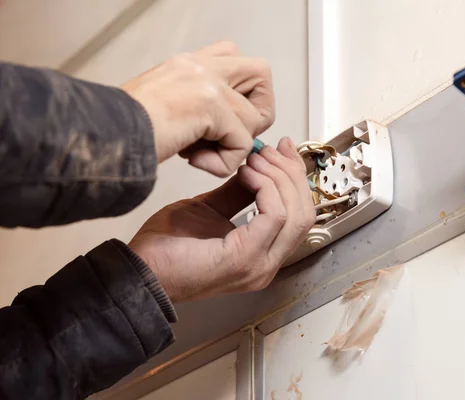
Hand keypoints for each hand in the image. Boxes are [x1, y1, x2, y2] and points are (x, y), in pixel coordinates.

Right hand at [121, 41, 274, 176]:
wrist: (102, 134)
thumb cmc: (123, 128)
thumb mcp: (163, 104)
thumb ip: (196, 106)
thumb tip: (226, 129)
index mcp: (189, 63)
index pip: (235, 56)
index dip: (243, 91)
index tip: (226, 119)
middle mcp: (201, 65)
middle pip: (261, 72)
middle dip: (258, 111)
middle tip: (232, 134)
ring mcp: (208, 83)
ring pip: (254, 118)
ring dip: (233, 146)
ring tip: (200, 154)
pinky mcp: (211, 107)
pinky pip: (242, 144)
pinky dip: (223, 163)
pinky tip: (195, 162)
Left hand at [129, 138, 314, 301]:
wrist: (142, 271)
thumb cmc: (168, 247)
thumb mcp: (210, 208)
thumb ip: (238, 193)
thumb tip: (256, 166)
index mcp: (262, 255)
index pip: (300, 215)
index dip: (295, 178)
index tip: (281, 150)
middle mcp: (267, 264)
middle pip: (305, 214)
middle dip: (291, 175)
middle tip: (270, 151)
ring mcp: (260, 265)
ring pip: (295, 214)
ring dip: (278, 178)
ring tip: (255, 160)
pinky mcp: (246, 258)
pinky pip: (274, 214)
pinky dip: (265, 187)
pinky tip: (246, 174)